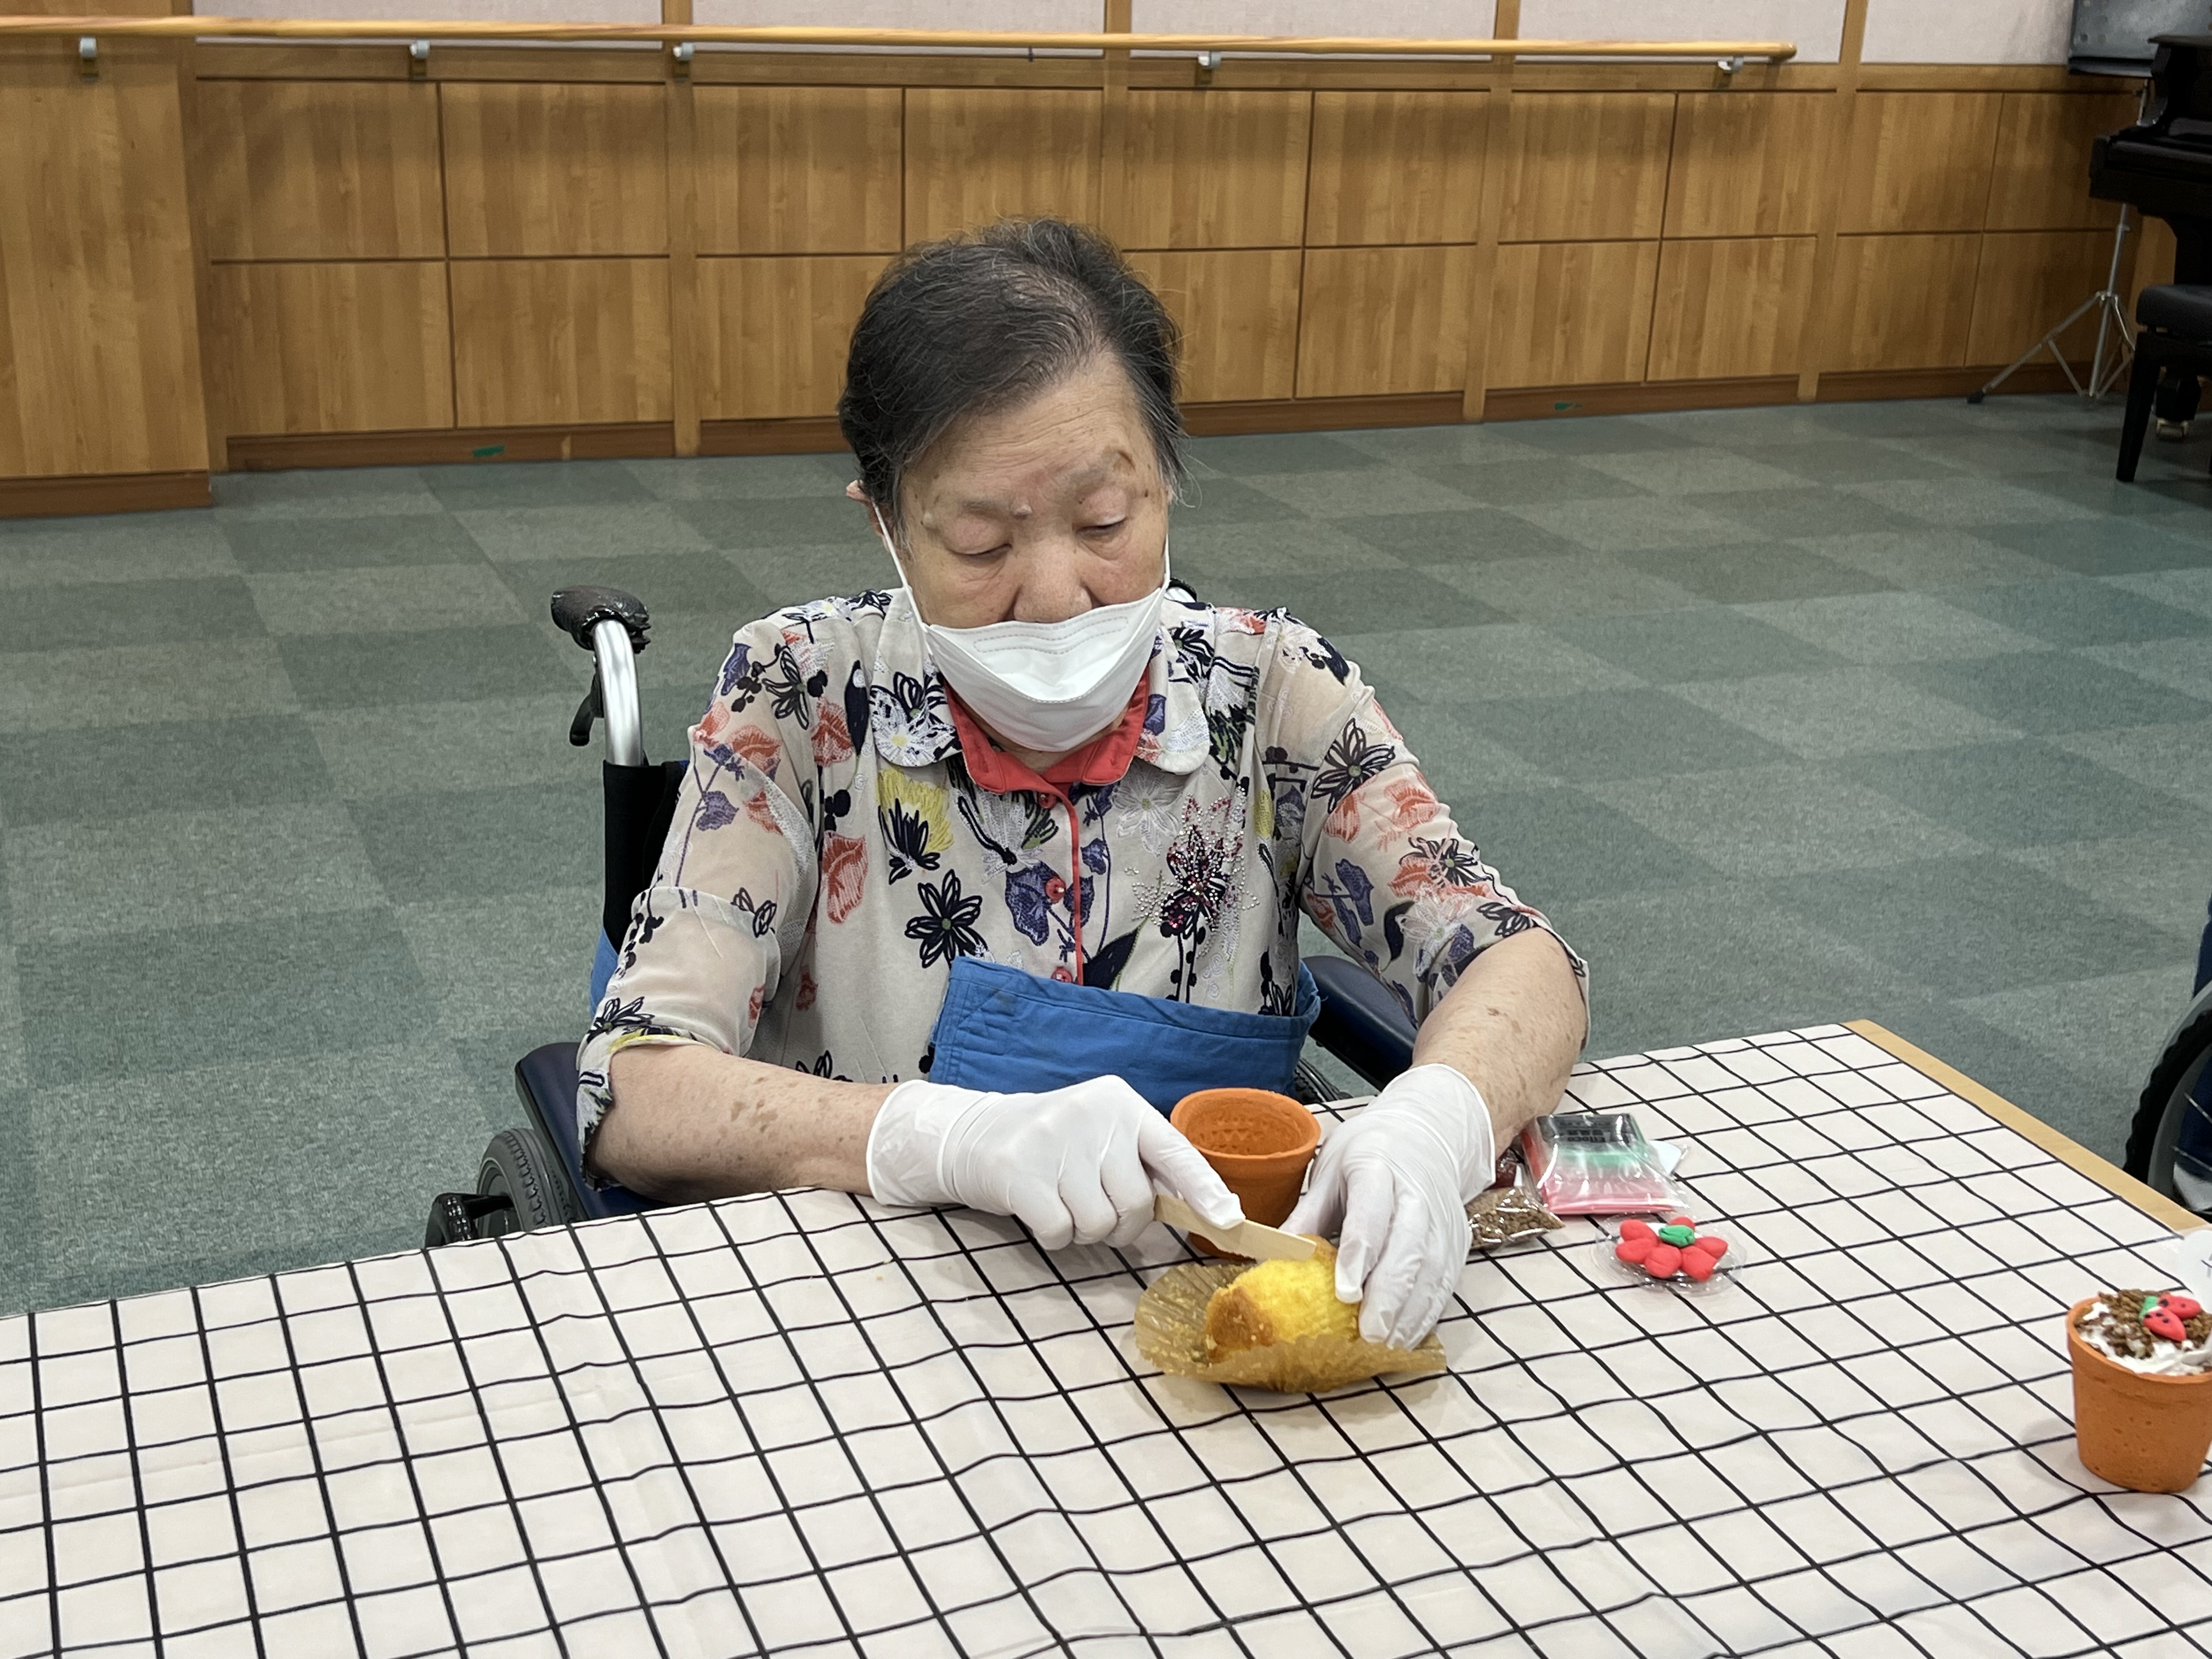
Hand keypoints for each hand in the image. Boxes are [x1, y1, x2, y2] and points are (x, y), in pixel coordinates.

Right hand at [866, 1075, 1243, 1250]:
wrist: (973, 1134)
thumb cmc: (1053, 1146)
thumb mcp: (1101, 1137)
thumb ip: (1143, 1165)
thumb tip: (1207, 1210)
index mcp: (1121, 1102)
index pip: (1174, 1150)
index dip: (1205, 1189)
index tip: (1229, 1220)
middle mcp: (1092, 1115)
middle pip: (1136, 1203)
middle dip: (1120, 1225)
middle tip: (1093, 1208)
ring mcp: (1055, 1142)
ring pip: (1100, 1224)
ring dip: (1085, 1231)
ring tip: (1063, 1203)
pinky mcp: (1021, 1172)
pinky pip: (1062, 1232)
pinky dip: (1055, 1236)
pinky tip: (1040, 1211)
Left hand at [1284, 1063, 1494, 1347]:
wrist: (1427, 1133)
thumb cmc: (1368, 1154)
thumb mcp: (1329, 1172)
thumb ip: (1305, 1217)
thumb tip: (1270, 1264)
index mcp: (1378, 1169)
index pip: (1371, 1216)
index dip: (1359, 1256)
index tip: (1345, 1294)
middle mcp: (1417, 1196)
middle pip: (1408, 1250)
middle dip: (1389, 1297)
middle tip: (1368, 1337)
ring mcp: (1443, 1221)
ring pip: (1432, 1272)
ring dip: (1410, 1314)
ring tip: (1384, 1348)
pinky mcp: (1457, 1243)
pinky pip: (1445, 1284)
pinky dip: (1427, 1315)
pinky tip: (1405, 1338)